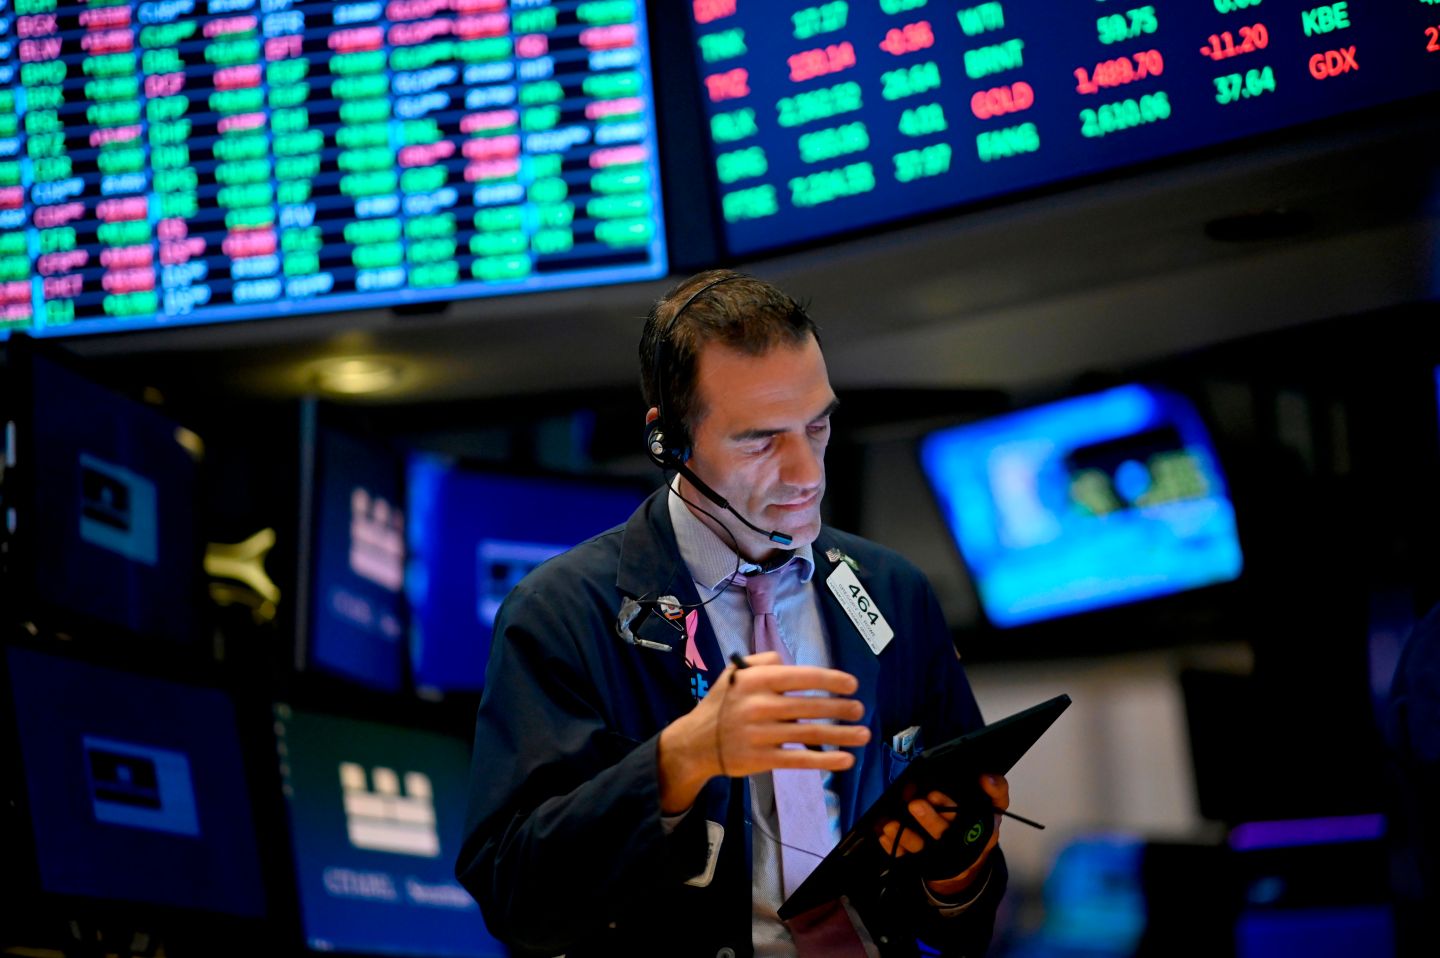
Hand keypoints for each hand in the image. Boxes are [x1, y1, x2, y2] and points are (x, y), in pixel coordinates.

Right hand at [657, 652, 869, 813]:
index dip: (831, 680)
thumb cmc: (720, 705)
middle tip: (860, 709)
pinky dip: (825, 761)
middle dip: (841, 708)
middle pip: (810, 706)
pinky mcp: (762, 759)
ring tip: (863, 734)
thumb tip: (789, 661)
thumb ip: (762, 662)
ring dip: (841, 735)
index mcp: (756, 681)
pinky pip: (799, 760)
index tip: (852, 685)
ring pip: (810, 734)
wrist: (695, 743)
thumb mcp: (733, 674)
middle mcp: (759, 705)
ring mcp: (761, 734)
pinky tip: (845, 759)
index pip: (801, 677)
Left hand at [875, 773, 1007, 896]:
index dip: (949, 805)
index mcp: (978, 826)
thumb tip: (986, 777)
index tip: (934, 793)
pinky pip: (906, 856)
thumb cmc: (978, 822)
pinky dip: (894, 846)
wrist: (970, 859)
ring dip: (906, 835)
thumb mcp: (994, 805)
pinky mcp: (923, 862)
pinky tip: (883, 834)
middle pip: (943, 832)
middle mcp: (958, 842)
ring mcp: (939, 854)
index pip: (964, 817)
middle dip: (928, 819)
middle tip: (914, 804)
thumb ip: (996, 790)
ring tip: (890, 824)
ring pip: (922, 847)